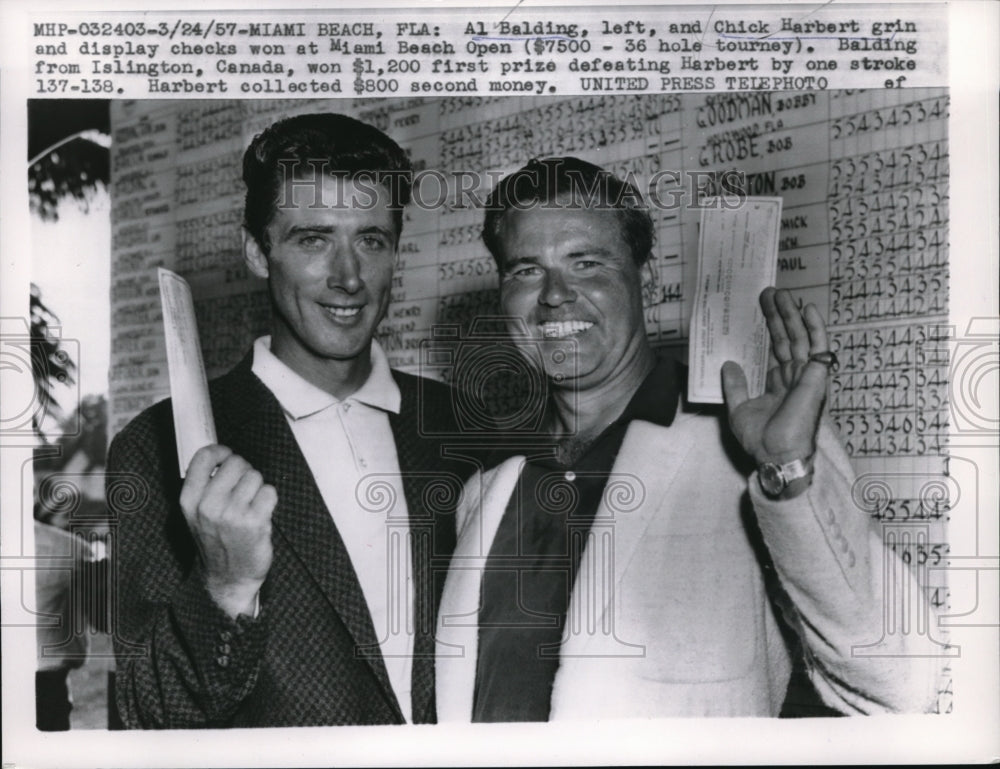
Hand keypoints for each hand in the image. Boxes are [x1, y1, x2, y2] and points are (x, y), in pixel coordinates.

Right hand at [179, 445, 276, 617]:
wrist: (228, 578)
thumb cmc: (216, 541)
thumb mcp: (196, 514)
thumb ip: (204, 485)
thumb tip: (221, 455)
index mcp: (190, 500)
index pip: (203, 457)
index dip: (221, 451)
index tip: (227, 456)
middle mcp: (208, 506)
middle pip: (236, 462)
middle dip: (244, 472)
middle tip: (242, 491)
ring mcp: (231, 514)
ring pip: (255, 476)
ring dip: (257, 488)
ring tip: (250, 506)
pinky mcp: (255, 522)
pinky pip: (270, 491)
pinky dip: (269, 500)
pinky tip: (260, 514)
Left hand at [721, 287, 830, 472]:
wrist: (776, 454)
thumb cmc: (760, 439)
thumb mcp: (738, 409)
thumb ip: (734, 386)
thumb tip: (728, 364)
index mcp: (777, 383)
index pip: (772, 348)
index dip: (766, 328)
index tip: (757, 309)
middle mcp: (792, 376)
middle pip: (785, 338)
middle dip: (776, 315)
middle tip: (767, 293)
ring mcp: (805, 374)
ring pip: (799, 337)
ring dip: (791, 315)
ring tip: (781, 294)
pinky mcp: (815, 376)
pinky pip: (819, 347)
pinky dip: (815, 327)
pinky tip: (808, 309)